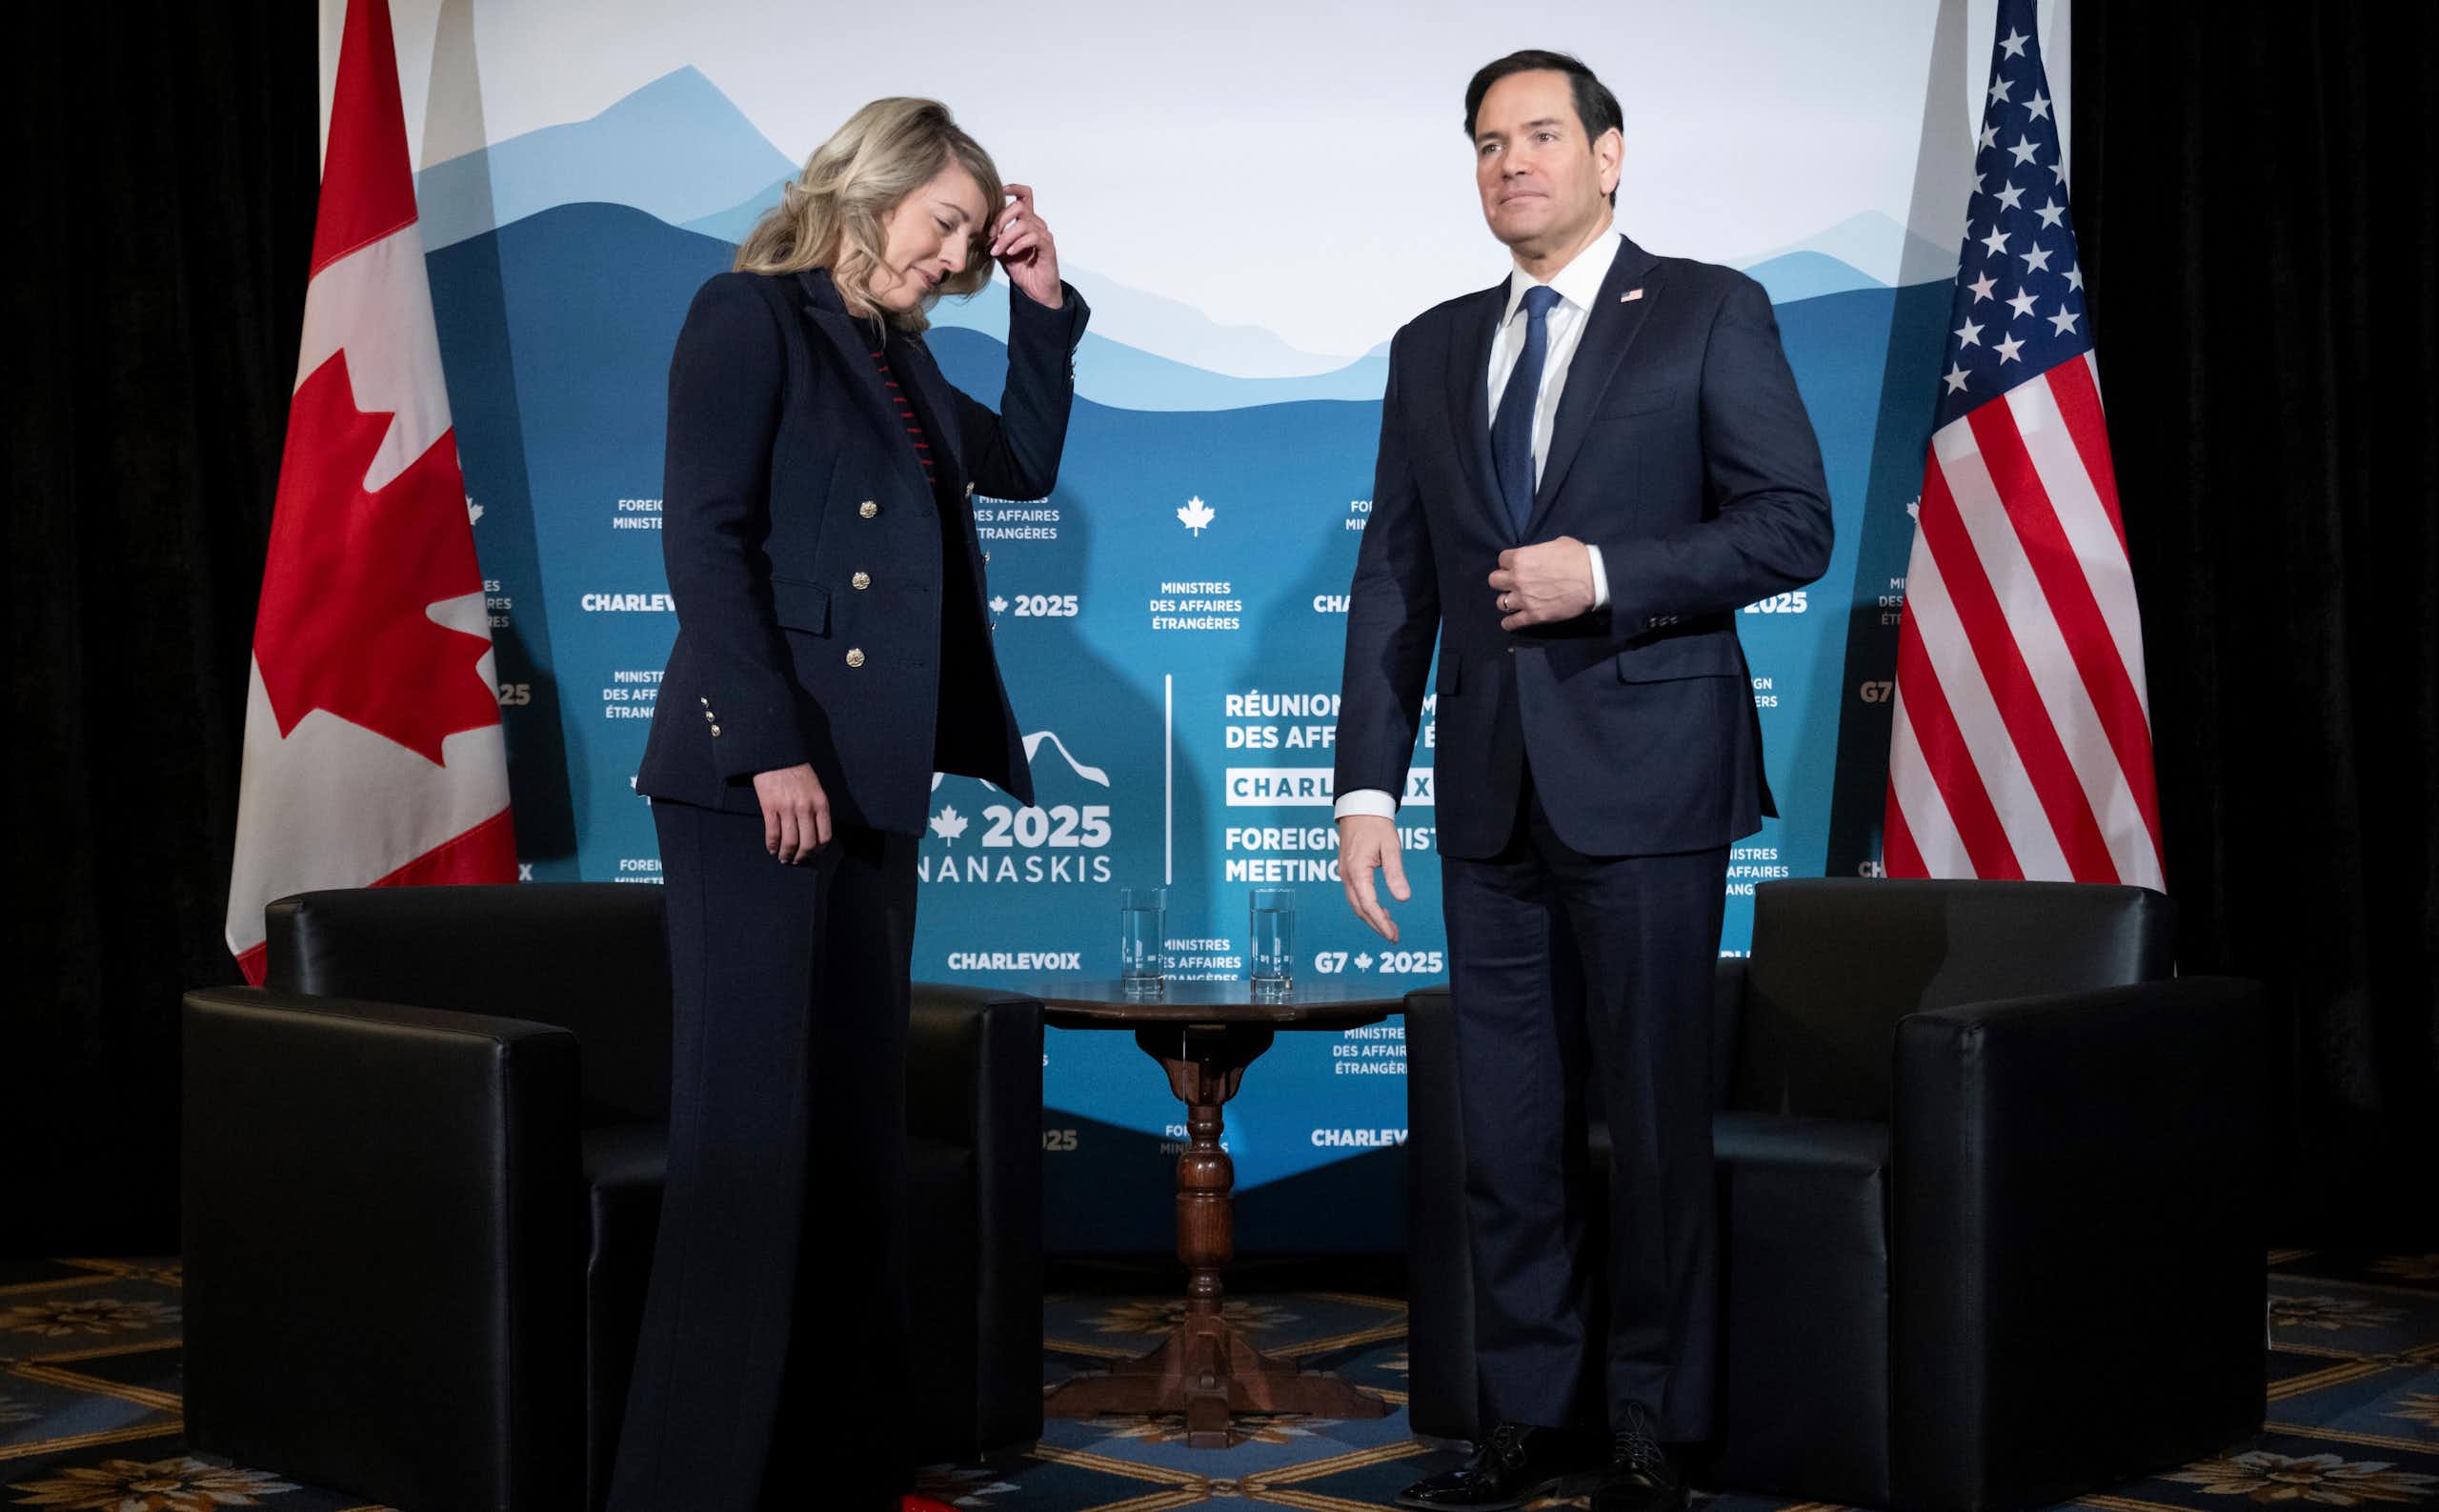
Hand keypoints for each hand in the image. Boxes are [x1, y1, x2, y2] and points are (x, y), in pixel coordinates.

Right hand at [752, 763, 831, 863]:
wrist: (777, 753)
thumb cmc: (796, 771)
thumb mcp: (815, 788)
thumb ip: (817, 808)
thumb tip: (813, 832)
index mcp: (820, 803)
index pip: (824, 836)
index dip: (818, 850)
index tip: (812, 854)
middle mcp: (806, 808)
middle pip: (807, 843)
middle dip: (802, 856)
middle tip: (796, 860)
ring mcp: (787, 808)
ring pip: (790, 842)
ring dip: (786, 854)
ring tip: (783, 858)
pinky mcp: (770, 806)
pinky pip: (772, 833)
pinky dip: (772, 845)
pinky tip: (772, 848)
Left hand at [987, 184, 1061, 307]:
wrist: (1035, 290)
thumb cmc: (1021, 269)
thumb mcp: (1001, 251)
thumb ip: (994, 237)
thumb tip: (980, 228)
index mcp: (1026, 221)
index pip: (1024, 195)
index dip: (1013, 188)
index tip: (999, 192)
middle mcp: (1036, 224)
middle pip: (1019, 207)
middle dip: (1001, 220)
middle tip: (991, 236)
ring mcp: (1043, 234)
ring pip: (1023, 224)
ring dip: (1006, 237)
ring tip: (998, 251)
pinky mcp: (1048, 246)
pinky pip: (1033, 237)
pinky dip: (1018, 244)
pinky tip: (1010, 253)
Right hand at [1337, 814, 1408, 942]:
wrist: (1360, 807)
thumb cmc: (1376, 824)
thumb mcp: (1391, 847)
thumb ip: (1396, 874)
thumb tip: (1403, 898)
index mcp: (1357, 871)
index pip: (1368, 905)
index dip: (1381, 923)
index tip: (1393, 934)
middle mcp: (1347, 875)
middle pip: (1360, 909)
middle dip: (1377, 925)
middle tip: (1394, 936)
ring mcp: (1344, 873)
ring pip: (1356, 903)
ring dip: (1372, 917)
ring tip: (1389, 927)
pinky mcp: (1347, 870)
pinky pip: (1355, 895)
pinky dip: (1367, 906)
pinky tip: (1380, 908)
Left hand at [1488, 536, 1595, 629]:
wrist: (1594, 579)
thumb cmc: (1579, 558)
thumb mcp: (1557, 543)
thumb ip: (1540, 550)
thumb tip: (1540, 555)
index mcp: (1521, 558)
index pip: (1502, 559)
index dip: (1509, 562)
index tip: (1516, 566)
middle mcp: (1517, 578)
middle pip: (1494, 581)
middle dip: (1503, 581)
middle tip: (1513, 582)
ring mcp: (1524, 599)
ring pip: (1500, 602)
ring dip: (1507, 601)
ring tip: (1515, 601)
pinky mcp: (1534, 616)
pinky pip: (1511, 622)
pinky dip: (1509, 622)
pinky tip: (1511, 621)